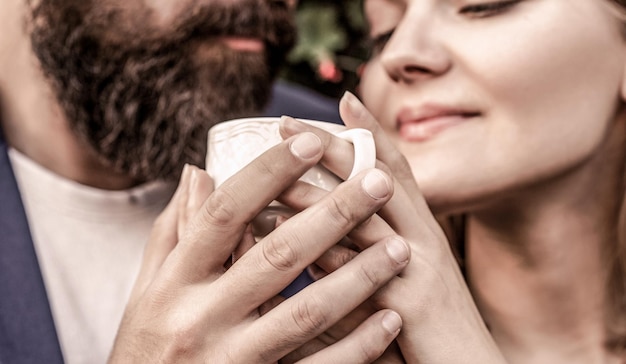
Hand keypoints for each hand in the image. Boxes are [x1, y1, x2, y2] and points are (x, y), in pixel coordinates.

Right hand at [109, 132, 409, 362]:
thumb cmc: (147, 347)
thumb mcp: (148, 290)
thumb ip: (175, 232)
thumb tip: (198, 171)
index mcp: (174, 282)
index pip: (225, 213)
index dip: (269, 172)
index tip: (312, 140)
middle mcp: (200, 317)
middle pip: (276, 254)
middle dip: (333, 214)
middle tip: (379, 182)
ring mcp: (230, 358)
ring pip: (304, 310)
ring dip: (358, 276)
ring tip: (400, 247)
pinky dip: (357, 346)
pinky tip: (390, 320)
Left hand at [278, 95, 506, 362]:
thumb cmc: (425, 334)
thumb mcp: (395, 287)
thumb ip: (358, 265)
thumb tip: (312, 252)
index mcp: (420, 231)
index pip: (394, 169)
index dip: (369, 132)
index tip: (340, 100)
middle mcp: (422, 238)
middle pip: (376, 177)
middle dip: (330, 146)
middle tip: (285, 123)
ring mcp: (416, 267)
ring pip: (362, 215)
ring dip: (311, 191)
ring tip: (270, 171)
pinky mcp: (408, 303)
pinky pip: (359, 269)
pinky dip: (319, 251)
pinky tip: (282, 237)